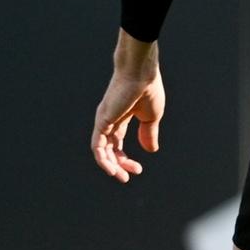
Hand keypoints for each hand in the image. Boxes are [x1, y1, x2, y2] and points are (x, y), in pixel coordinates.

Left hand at [90, 31, 165, 182]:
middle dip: (118, 164)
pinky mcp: (102, 121)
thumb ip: (148, 134)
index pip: (117, 143)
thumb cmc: (148, 89)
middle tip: (129, 176)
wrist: (142, 73)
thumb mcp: (152, 117)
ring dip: (110, 165)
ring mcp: (104, 120)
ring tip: (121, 177)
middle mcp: (109, 120)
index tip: (138, 169)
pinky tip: (111, 169)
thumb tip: (150, 151)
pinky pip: (97, 145)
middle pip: (109, 148)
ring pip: (101, 149)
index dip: (125, 158)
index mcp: (121, 117)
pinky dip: (102, 159)